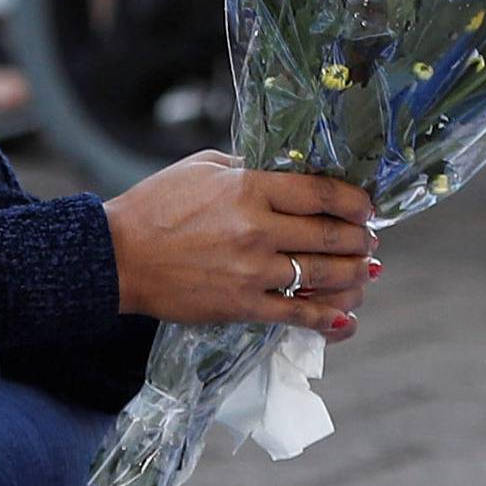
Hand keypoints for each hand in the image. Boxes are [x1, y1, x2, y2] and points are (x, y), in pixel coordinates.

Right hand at [103, 151, 376, 338]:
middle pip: (332, 235)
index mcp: (249, 188)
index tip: (365, 208)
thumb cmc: (153, 206)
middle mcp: (258, 230)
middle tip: (368, 241)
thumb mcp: (200, 168)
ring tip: (364, 273)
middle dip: (360, 239)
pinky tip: (346, 318)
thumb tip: (283, 172)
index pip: (322, 192)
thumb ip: (246, 168)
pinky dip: (329, 318)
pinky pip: (298, 314)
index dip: (355, 201)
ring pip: (324, 276)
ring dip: (354, 276)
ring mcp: (252, 272)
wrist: (116, 257)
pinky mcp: (242, 306)